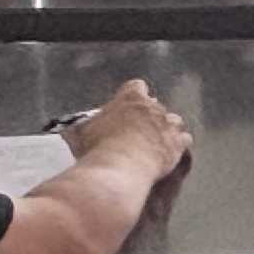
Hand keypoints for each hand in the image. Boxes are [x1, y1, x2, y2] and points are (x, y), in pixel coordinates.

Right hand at [67, 79, 191, 174]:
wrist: (120, 167)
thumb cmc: (98, 147)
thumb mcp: (82, 134)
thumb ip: (80, 128)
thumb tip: (69, 131)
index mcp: (130, 99)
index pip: (136, 86)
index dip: (132, 95)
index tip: (127, 105)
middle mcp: (153, 107)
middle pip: (155, 105)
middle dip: (148, 116)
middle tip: (137, 131)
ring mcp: (169, 124)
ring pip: (174, 120)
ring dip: (166, 129)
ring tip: (155, 142)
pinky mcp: (179, 142)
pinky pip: (184, 139)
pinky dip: (178, 145)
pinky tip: (170, 154)